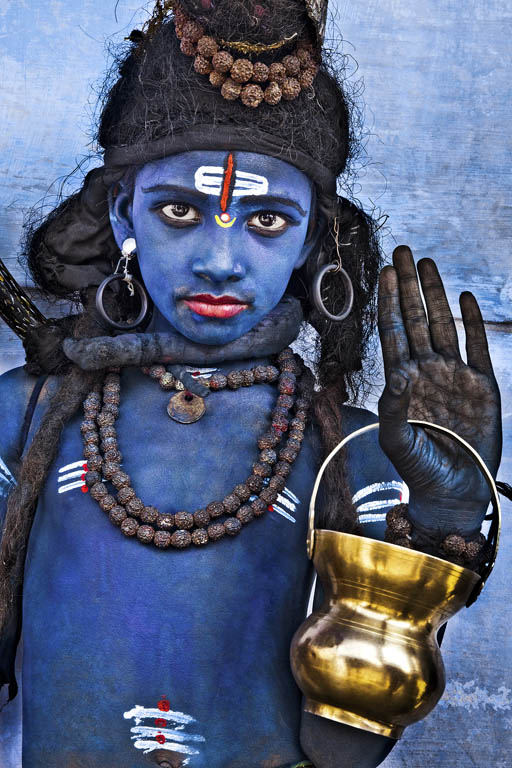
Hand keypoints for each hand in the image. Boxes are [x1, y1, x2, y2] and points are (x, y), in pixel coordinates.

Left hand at [377, 246, 501, 536]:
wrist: (454, 491)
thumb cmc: (419, 470)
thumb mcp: (398, 441)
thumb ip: (394, 408)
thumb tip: (396, 374)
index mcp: (402, 380)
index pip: (393, 332)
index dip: (389, 301)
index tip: (384, 271)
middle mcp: (426, 371)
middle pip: (416, 318)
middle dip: (409, 286)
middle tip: (403, 252)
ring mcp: (453, 375)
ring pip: (444, 325)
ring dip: (436, 294)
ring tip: (428, 264)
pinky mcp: (481, 384)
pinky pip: (476, 346)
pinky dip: (471, 322)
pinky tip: (463, 298)